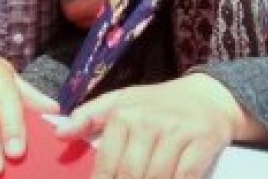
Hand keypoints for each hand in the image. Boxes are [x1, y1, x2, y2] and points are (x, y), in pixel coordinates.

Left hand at [56, 74, 257, 178]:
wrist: (208, 97)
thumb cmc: (157, 104)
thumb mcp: (121, 101)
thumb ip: (88, 116)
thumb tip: (59, 134)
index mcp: (124, 114)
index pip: (108, 164)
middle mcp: (149, 122)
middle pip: (131, 174)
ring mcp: (176, 132)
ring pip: (156, 177)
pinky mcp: (202, 142)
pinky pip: (185, 176)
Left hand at [60, 0, 131, 27]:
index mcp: (101, 1)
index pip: (71, 11)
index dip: (64, 0)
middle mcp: (107, 18)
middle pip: (77, 22)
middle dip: (73, 7)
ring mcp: (116, 25)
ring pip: (88, 27)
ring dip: (83, 14)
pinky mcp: (124, 26)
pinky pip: (100, 27)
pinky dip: (95, 18)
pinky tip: (101, 3)